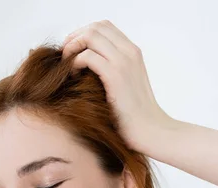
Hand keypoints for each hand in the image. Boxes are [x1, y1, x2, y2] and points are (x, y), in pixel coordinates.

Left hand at [61, 20, 169, 153]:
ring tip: (67, 65)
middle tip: (65, 55)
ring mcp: (123, 62)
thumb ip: (114, 72)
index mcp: (133, 53)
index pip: (105, 27)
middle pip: (96, 27)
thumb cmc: (137, 118)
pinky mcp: (115, 76)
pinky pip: (87, 56)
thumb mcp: (128, 87)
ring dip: (73, 47)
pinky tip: (73, 76)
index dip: (84, 34)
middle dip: (75, 37)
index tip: (74, 50)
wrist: (152, 131)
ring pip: (90, 36)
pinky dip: (75, 62)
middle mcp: (129, 52)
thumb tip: (90, 69)